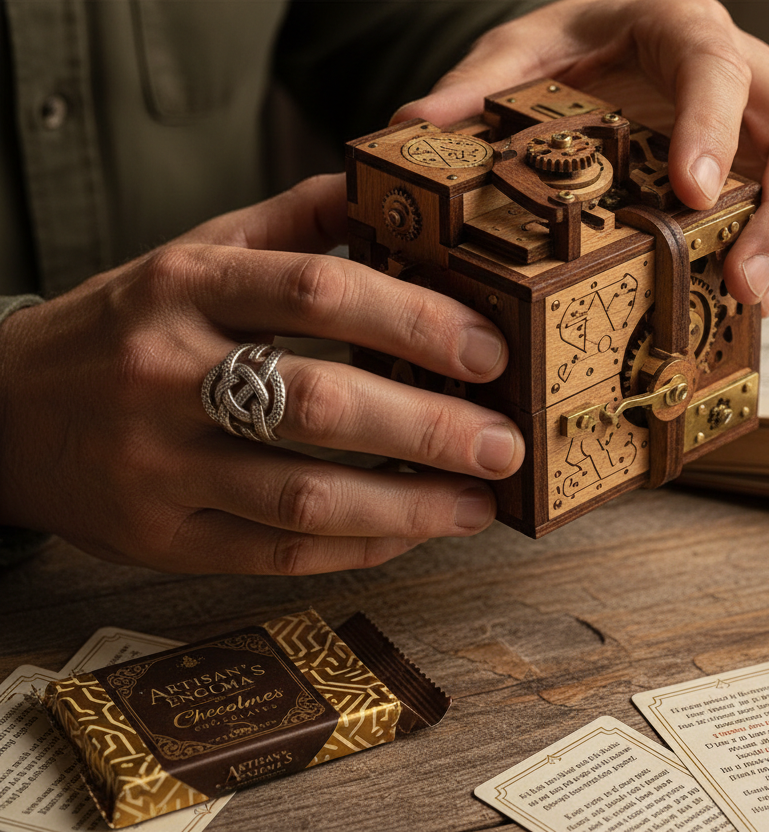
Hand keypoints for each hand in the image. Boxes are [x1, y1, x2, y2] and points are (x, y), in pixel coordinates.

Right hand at [0, 174, 523, 573]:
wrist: (6, 412)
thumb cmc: (125, 326)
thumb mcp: (192, 254)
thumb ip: (292, 224)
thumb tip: (393, 194)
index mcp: (182, 284)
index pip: (316, 291)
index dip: (415, 320)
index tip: (489, 350)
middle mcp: (164, 372)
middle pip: (320, 401)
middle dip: (431, 427)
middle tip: (506, 443)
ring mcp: (158, 464)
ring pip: (303, 495)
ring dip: (409, 504)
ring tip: (478, 502)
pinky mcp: (161, 538)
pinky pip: (278, 555)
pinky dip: (359, 546)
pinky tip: (412, 530)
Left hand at [392, 0, 768, 315]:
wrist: (616, 41)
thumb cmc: (578, 47)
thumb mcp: (523, 51)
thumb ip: (480, 84)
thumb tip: (418, 127)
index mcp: (679, 24)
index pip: (715, 65)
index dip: (713, 126)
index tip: (694, 189)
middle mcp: (745, 69)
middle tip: (744, 278)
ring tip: (756, 303)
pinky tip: (759, 301)